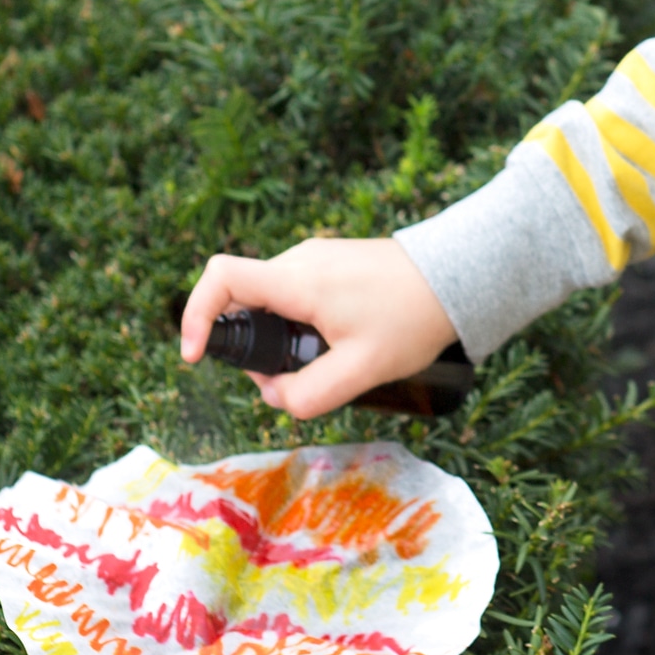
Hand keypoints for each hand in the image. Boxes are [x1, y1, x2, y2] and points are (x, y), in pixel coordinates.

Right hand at [180, 238, 457, 420]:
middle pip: (242, 299)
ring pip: (269, 300)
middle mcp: (299, 261)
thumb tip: (274, 396)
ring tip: (327, 363)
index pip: (221, 278)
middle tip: (291, 378)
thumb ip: (308, 394)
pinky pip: (293, 295)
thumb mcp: (361, 371)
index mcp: (298, 280)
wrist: (459, 275)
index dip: (196, 316)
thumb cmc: (412, 318)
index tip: (196, 356)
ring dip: (278, 339)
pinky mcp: (331, 264)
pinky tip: (337, 346)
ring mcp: (315, 258)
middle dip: (250, 347)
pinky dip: (296, 326)